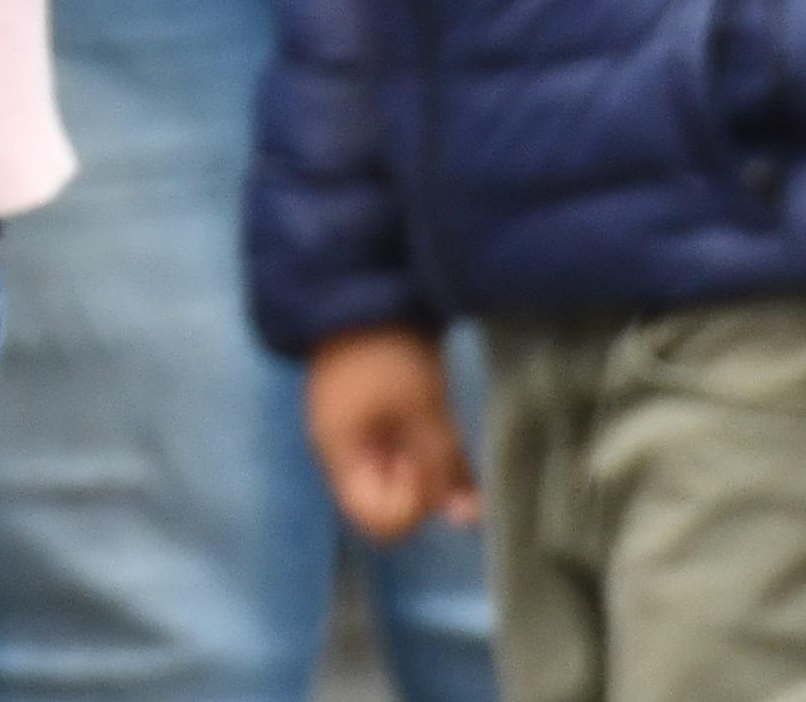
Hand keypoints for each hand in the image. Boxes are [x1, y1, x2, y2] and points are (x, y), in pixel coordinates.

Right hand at [304, 326, 477, 543]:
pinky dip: (432, 459)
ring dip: (434, 477)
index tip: (426, 469)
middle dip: (426, 494)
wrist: (368, 285)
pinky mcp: (379, 418)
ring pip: (401, 481)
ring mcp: (362, 435)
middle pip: (386, 503)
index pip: (373, 517)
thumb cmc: (388, 349)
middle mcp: (346, 452)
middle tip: (448, 459)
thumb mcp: (422, 406)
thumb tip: (465, 520)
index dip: (409, 506)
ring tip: (459, 456)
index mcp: (340, 452)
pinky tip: (454, 451)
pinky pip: (405, 457)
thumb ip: (442, 464)